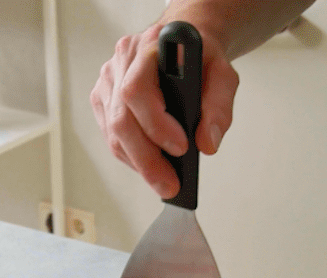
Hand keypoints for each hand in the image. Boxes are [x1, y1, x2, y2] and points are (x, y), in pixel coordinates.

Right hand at [91, 21, 238, 197]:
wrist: (181, 42)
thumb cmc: (199, 56)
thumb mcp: (223, 74)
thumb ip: (219, 107)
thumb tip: (207, 143)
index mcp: (149, 47)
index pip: (137, 90)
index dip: (155, 124)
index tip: (181, 148)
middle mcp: (121, 61)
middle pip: (121, 119)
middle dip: (146, 159)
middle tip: (170, 185)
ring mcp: (108, 80)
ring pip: (114, 133)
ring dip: (138, 163)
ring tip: (164, 183)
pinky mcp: (103, 98)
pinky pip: (111, 135)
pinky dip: (131, 156)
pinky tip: (150, 166)